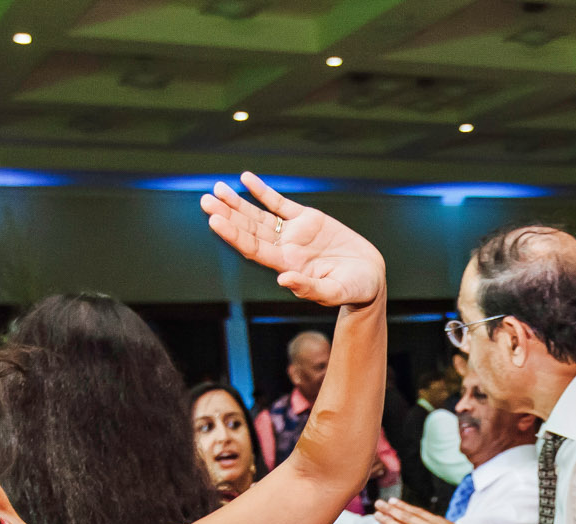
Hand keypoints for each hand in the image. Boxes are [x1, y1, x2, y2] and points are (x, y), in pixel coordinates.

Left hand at [201, 173, 384, 309]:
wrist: (370, 277)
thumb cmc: (353, 290)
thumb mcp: (334, 291)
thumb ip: (309, 288)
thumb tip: (284, 280)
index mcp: (287, 265)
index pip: (253, 248)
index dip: (233, 234)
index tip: (215, 220)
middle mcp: (285, 248)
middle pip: (249, 229)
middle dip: (228, 214)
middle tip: (206, 200)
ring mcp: (294, 233)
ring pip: (259, 215)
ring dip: (237, 203)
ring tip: (217, 189)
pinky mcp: (307, 219)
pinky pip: (279, 203)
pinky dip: (263, 191)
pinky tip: (246, 179)